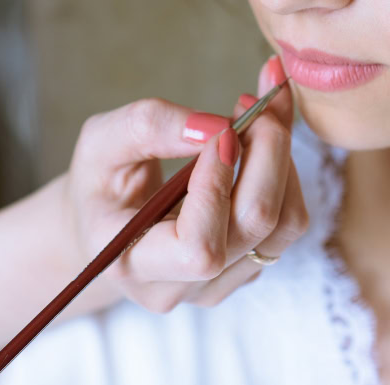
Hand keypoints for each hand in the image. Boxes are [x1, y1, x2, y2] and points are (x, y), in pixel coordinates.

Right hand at [60, 55, 307, 312]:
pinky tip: (265, 137)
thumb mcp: (101, 142)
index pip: (199, 248)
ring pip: (286, 222)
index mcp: (132, 264)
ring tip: (263, 112)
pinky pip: (289, 220)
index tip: (220, 130)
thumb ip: (149, 127)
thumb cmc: (100, 182)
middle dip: (267, 152)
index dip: (219, 185)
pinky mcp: (248, 267)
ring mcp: (220, 282)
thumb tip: (215, 127)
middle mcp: (181, 285)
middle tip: (255, 103)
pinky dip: (287, 170)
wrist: (107, 223)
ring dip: (284, 157)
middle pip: (256, 225)